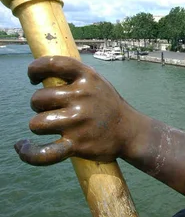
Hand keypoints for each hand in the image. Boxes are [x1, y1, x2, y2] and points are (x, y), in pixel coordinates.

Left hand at [15, 56, 134, 165]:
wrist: (130, 132)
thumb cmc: (107, 105)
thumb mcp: (96, 82)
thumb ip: (72, 76)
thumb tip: (40, 71)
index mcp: (87, 77)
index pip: (52, 64)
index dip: (35, 69)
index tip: (33, 77)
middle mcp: (82, 97)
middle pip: (38, 98)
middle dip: (38, 105)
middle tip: (50, 109)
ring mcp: (79, 121)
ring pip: (36, 123)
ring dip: (38, 125)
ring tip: (50, 126)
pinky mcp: (77, 145)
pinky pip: (44, 153)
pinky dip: (29, 152)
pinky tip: (22, 147)